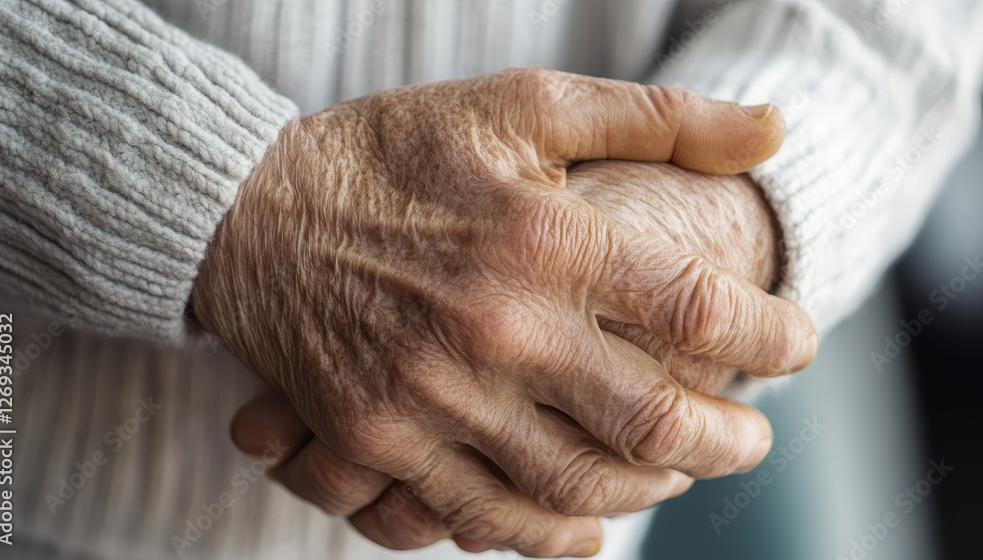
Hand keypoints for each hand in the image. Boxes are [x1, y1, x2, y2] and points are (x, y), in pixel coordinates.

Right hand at [192, 68, 815, 556]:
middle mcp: (499, 327)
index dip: (772, 336)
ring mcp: (436, 395)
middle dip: (729, 438)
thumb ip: (656, 117)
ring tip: (680, 474)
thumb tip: (771, 127)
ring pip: (579, 483)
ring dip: (652, 489)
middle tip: (753, 436)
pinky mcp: (381, 439)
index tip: (794, 344)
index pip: (700, 307)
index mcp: (545, 238)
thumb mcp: (521, 106)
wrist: (249, 212)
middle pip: (654, 420)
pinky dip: (551, 534)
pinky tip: (586, 527)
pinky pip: (484, 516)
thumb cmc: (391, 153)